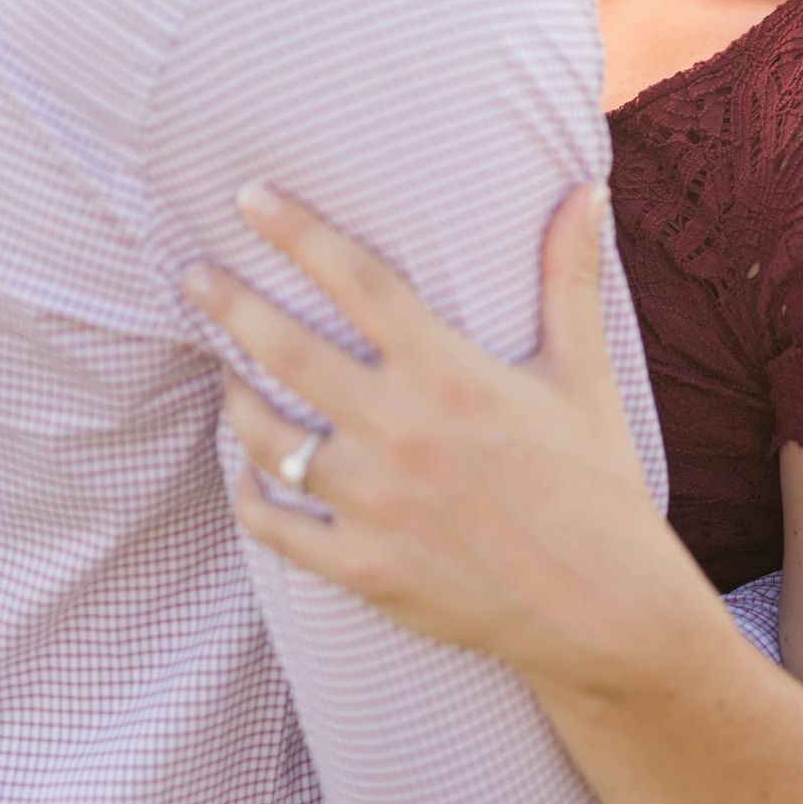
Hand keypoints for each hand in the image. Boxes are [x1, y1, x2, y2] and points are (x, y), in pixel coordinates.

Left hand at [188, 183, 705, 697]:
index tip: (249, 196)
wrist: (609, 613)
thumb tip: (588, 189)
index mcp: (450, 374)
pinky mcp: (363, 566)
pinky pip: (274, 528)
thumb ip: (568, 278)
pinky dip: (249, 497)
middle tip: (193, 276)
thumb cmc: (596, 486)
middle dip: (228, 305)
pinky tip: (245, 474)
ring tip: (224, 372)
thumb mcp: (583, 377)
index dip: (297, 232)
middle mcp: (401, 431)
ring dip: (234, 398)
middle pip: (285, 350)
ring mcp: (374, 502)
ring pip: (266, 438)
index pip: (357, 281)